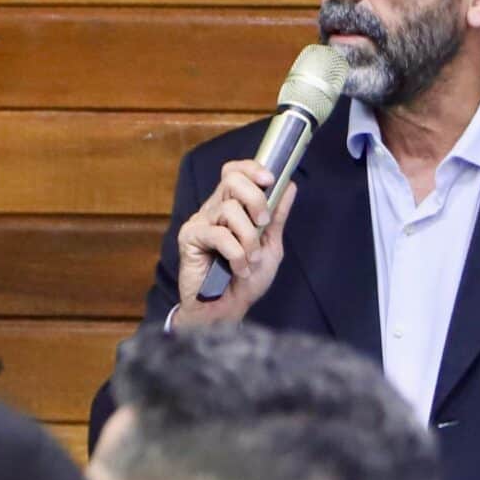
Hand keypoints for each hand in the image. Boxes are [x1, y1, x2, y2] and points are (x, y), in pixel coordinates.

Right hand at [173, 159, 296, 323]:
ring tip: (251, 260)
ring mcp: (200, 222)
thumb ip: (277, 217)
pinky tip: (239, 269)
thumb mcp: (270, 246)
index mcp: (231, 207)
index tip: (270, 179)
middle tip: (263, 224)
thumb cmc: (245, 281)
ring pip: (230, 210)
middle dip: (256, 199)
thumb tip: (290, 186)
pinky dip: (236, 253)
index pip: (234, 172)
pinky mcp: (189, 238)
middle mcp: (213, 209)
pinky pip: (219, 234)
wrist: (226, 311)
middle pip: (231, 180)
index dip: (251, 169)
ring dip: (249, 238)